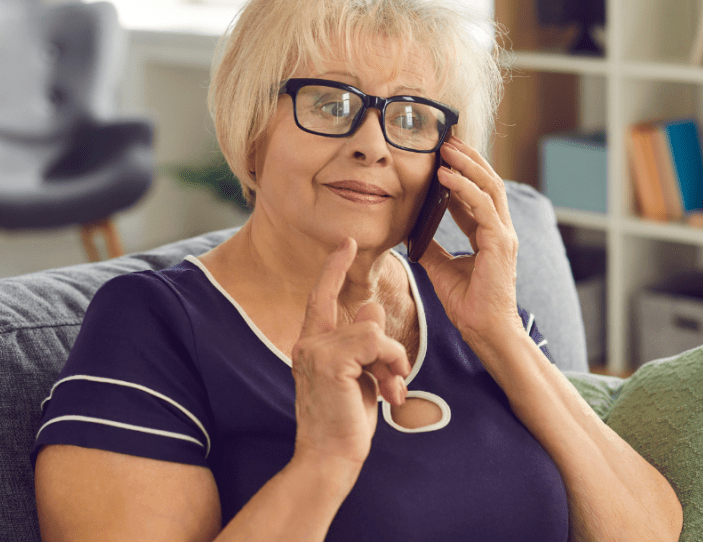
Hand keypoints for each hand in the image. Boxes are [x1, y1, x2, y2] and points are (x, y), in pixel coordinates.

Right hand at [292, 237, 410, 467]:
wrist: (328, 459)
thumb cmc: (343, 423)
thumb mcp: (358, 377)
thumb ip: (362, 342)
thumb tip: (370, 306)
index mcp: (312, 344)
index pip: (321, 296)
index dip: (335, 268)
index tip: (348, 242)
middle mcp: (308, 342)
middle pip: (363, 318)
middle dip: (388, 350)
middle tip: (394, 383)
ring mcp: (315, 349)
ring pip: (372, 330)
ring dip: (393, 361)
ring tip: (392, 390)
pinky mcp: (330, 360)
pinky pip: (375, 341)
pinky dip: (391, 362)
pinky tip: (389, 390)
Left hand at [418, 136, 527, 349]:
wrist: (483, 331)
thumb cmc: (468, 304)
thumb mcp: (440, 268)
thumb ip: (430, 246)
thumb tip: (410, 231)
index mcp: (489, 233)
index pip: (477, 192)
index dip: (461, 171)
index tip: (442, 153)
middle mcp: (499, 229)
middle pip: (487, 181)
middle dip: (467, 157)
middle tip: (446, 138)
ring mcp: (503, 234)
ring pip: (489, 187)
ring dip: (467, 164)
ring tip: (445, 147)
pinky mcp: (500, 243)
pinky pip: (483, 206)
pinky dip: (464, 187)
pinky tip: (446, 175)